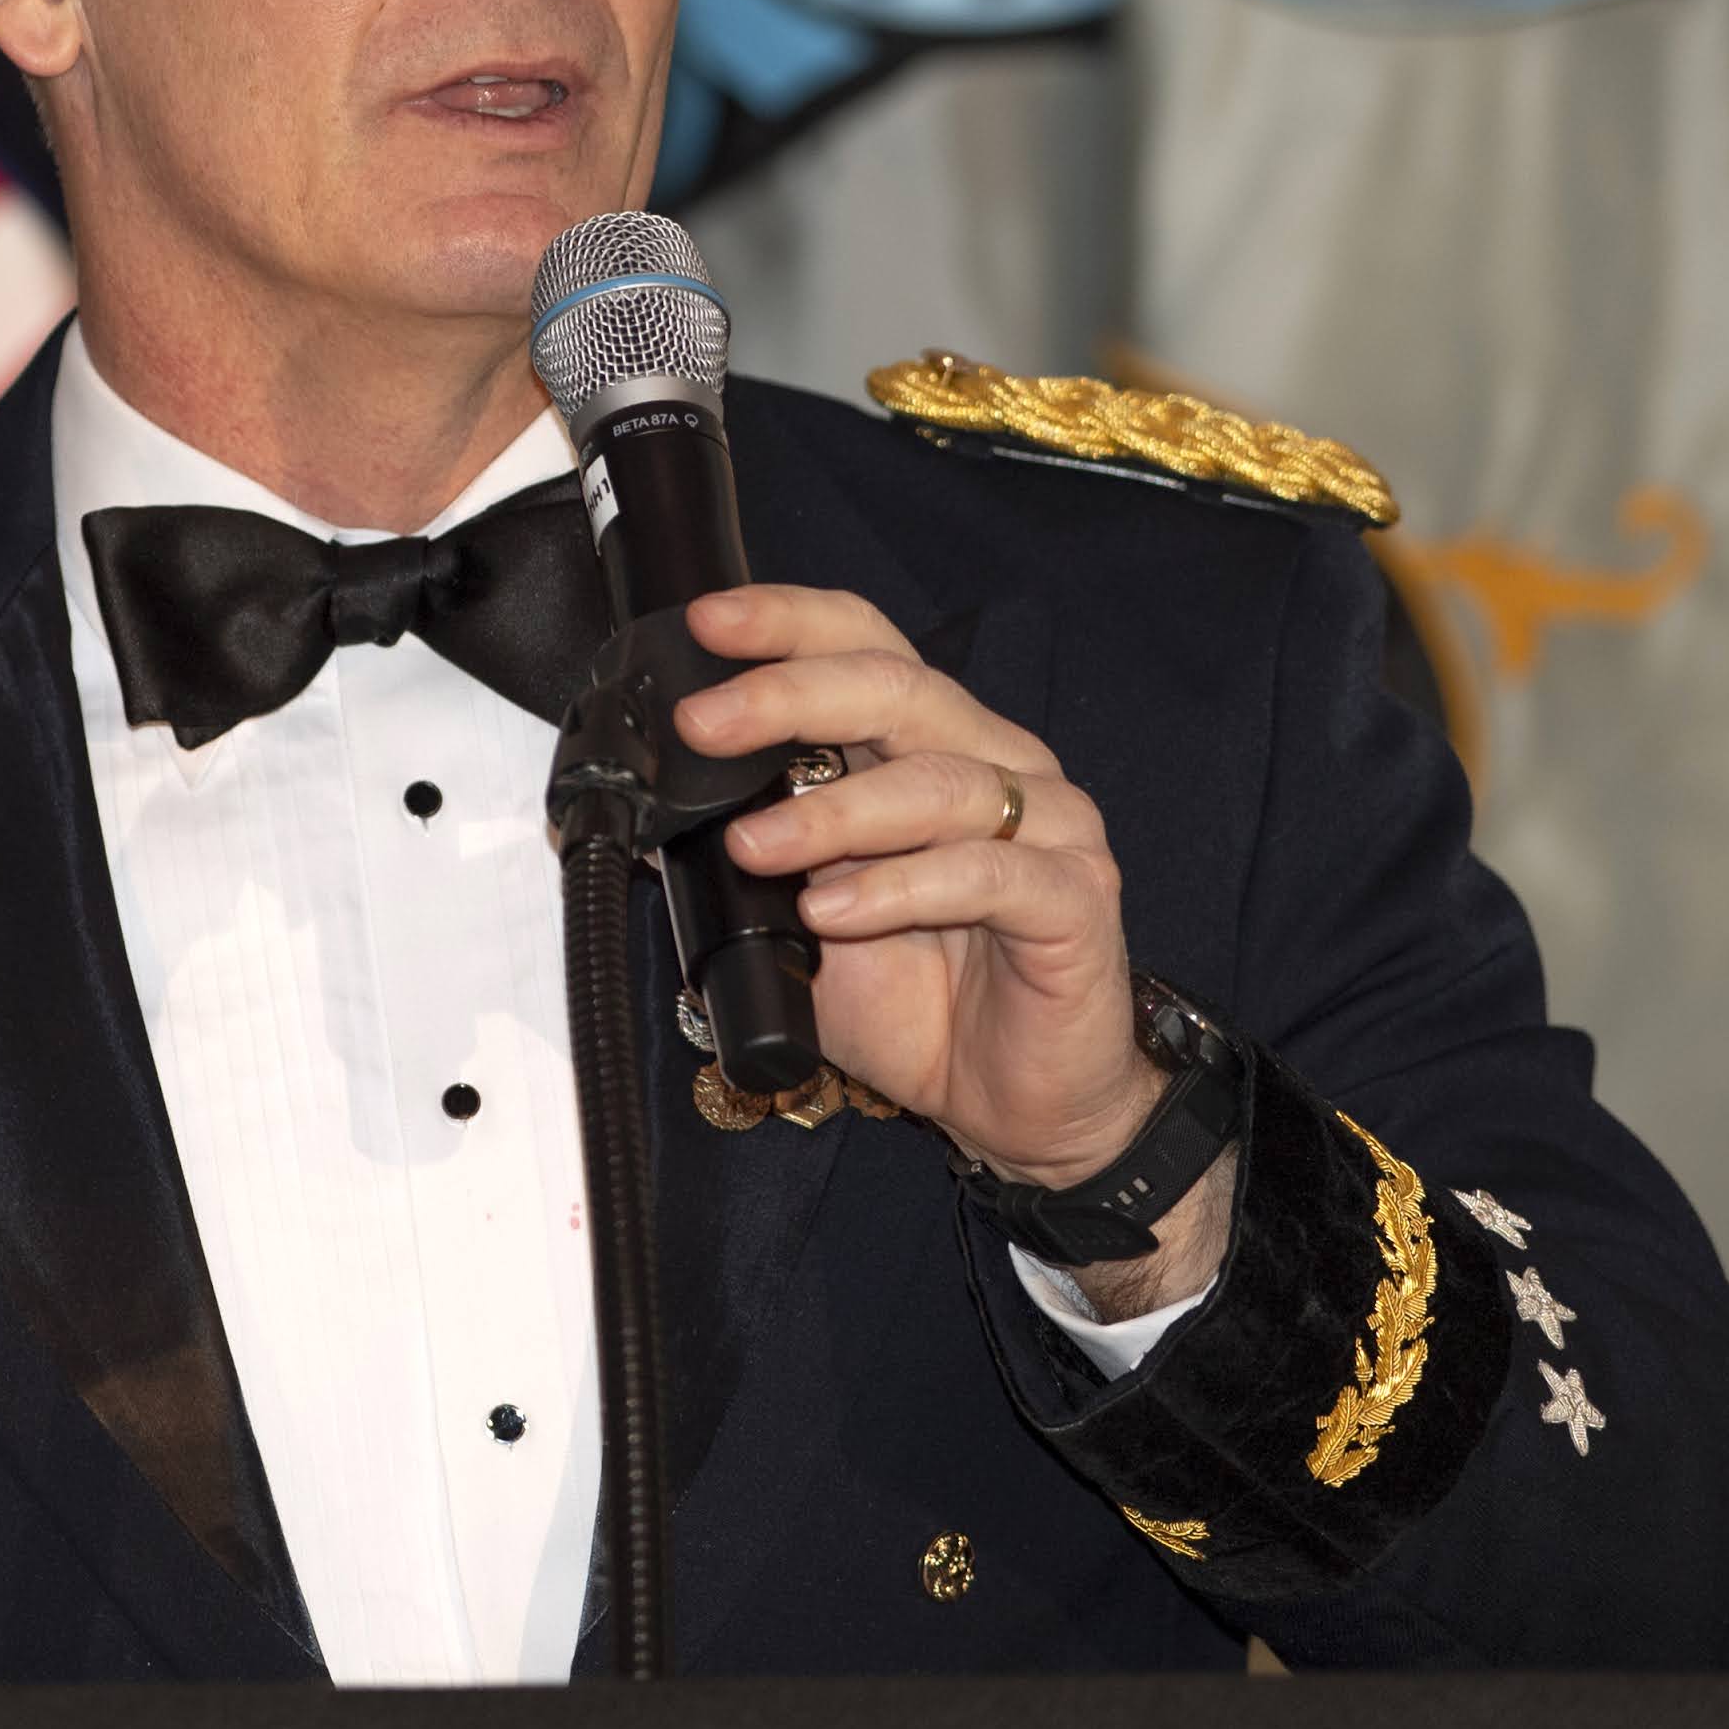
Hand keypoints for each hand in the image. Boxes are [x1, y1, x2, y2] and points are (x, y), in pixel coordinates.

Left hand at [676, 587, 1232, 1316]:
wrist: (1013, 1105)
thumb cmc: (920, 1006)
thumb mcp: (804, 922)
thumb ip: (754, 857)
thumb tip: (653, 816)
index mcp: (932, 748)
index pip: (866, 648)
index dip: (790, 624)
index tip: (709, 623)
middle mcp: (996, 766)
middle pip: (898, 689)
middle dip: (789, 697)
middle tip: (705, 723)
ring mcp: (1049, 829)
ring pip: (935, 784)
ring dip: (831, 812)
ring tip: (755, 847)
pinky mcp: (1075, 900)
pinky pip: (986, 874)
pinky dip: (898, 887)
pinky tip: (834, 911)